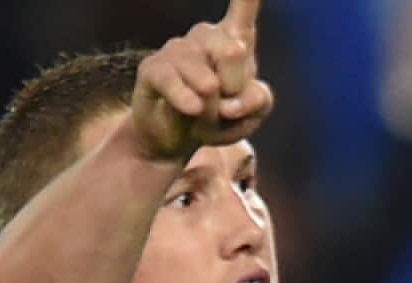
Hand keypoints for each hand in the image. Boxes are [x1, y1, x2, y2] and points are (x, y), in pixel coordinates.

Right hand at [130, 0, 272, 160]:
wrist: (176, 140)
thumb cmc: (217, 119)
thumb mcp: (248, 116)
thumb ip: (257, 101)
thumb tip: (232, 95)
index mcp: (234, 39)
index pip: (245, 7)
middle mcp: (205, 36)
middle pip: (234, 51)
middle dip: (236, 90)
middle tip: (225, 107)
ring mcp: (177, 49)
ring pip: (207, 77)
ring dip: (213, 106)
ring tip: (204, 114)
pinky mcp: (154, 68)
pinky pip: (174, 80)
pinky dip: (187, 99)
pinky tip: (194, 110)